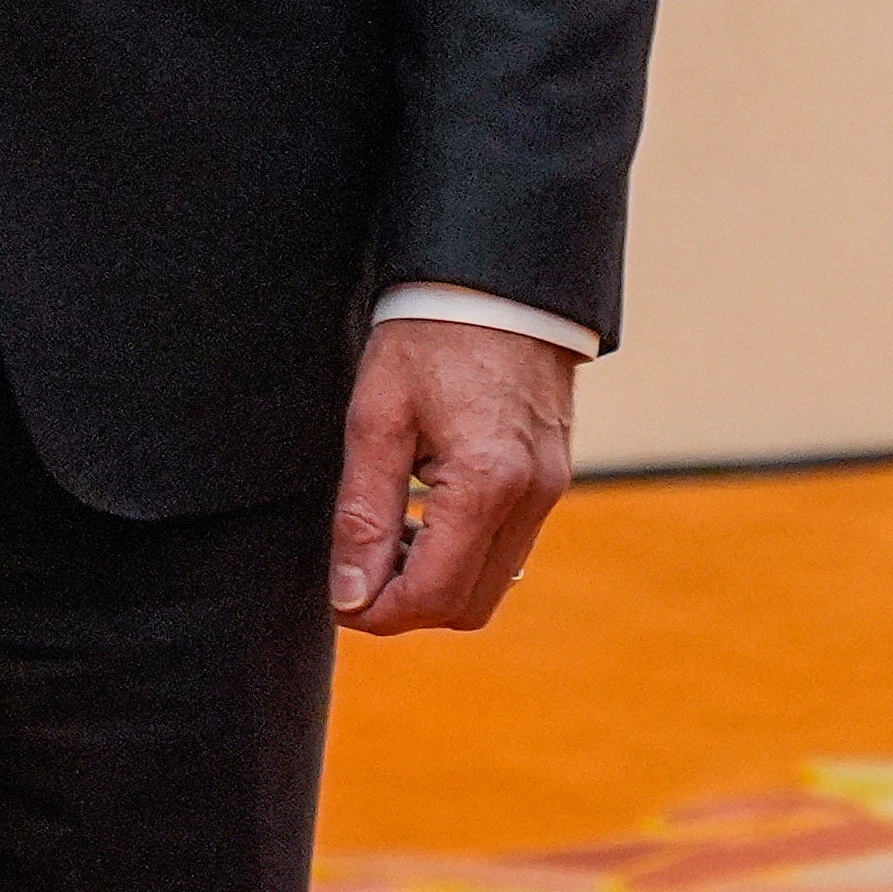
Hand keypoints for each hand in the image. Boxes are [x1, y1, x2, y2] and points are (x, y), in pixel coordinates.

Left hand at [331, 320, 578, 633]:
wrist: (498, 279)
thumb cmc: (430, 335)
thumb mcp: (376, 418)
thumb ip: (362, 513)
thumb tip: (350, 595)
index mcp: (487, 482)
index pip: (430, 597)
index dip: (375, 612)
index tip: (340, 593)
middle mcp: (531, 496)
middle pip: (467, 608)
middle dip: (407, 605)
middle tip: (361, 564)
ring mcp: (550, 488)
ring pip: (492, 585)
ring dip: (437, 581)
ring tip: (391, 529)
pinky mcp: (553, 477)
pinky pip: (509, 548)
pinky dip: (465, 553)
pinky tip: (427, 509)